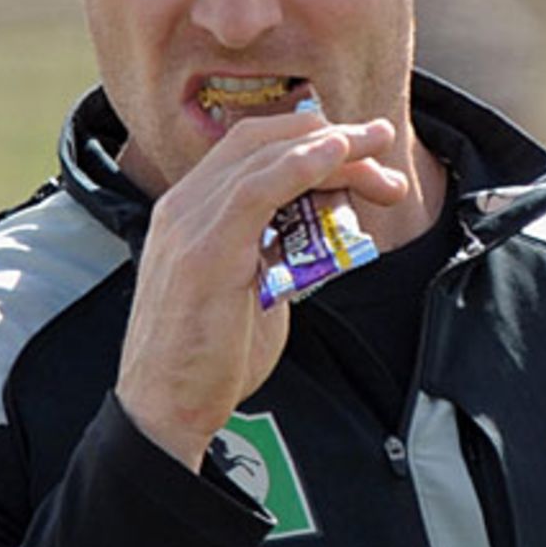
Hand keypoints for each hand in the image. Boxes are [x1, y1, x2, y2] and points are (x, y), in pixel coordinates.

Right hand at [116, 110, 405, 471]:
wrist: (164, 410)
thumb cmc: (207, 360)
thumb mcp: (250, 290)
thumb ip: (275, 253)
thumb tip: (316, 235)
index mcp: (189, 213)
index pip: (250, 149)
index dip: (306, 139)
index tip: (358, 152)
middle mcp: (183, 208)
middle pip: (261, 141)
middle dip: (328, 136)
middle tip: (380, 146)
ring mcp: (188, 224)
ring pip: (264, 157)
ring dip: (330, 148)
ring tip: (375, 151)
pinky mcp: (205, 250)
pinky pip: (257, 188)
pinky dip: (300, 165)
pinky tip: (335, 157)